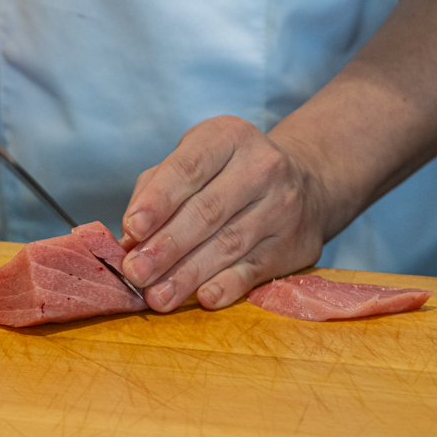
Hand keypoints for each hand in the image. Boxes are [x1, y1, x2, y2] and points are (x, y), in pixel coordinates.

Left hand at [119, 115, 329, 311]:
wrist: (307, 183)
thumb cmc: (227, 174)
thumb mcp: (192, 161)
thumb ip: (155, 192)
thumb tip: (129, 240)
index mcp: (228, 138)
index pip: (189, 168)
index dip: (158, 201)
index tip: (132, 229)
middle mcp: (262, 167)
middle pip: (207, 211)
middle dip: (167, 246)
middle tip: (136, 272)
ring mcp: (282, 206)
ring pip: (229, 244)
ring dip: (188, 274)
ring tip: (157, 296)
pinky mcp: (293, 244)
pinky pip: (256, 268)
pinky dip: (228, 286)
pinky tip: (203, 298)